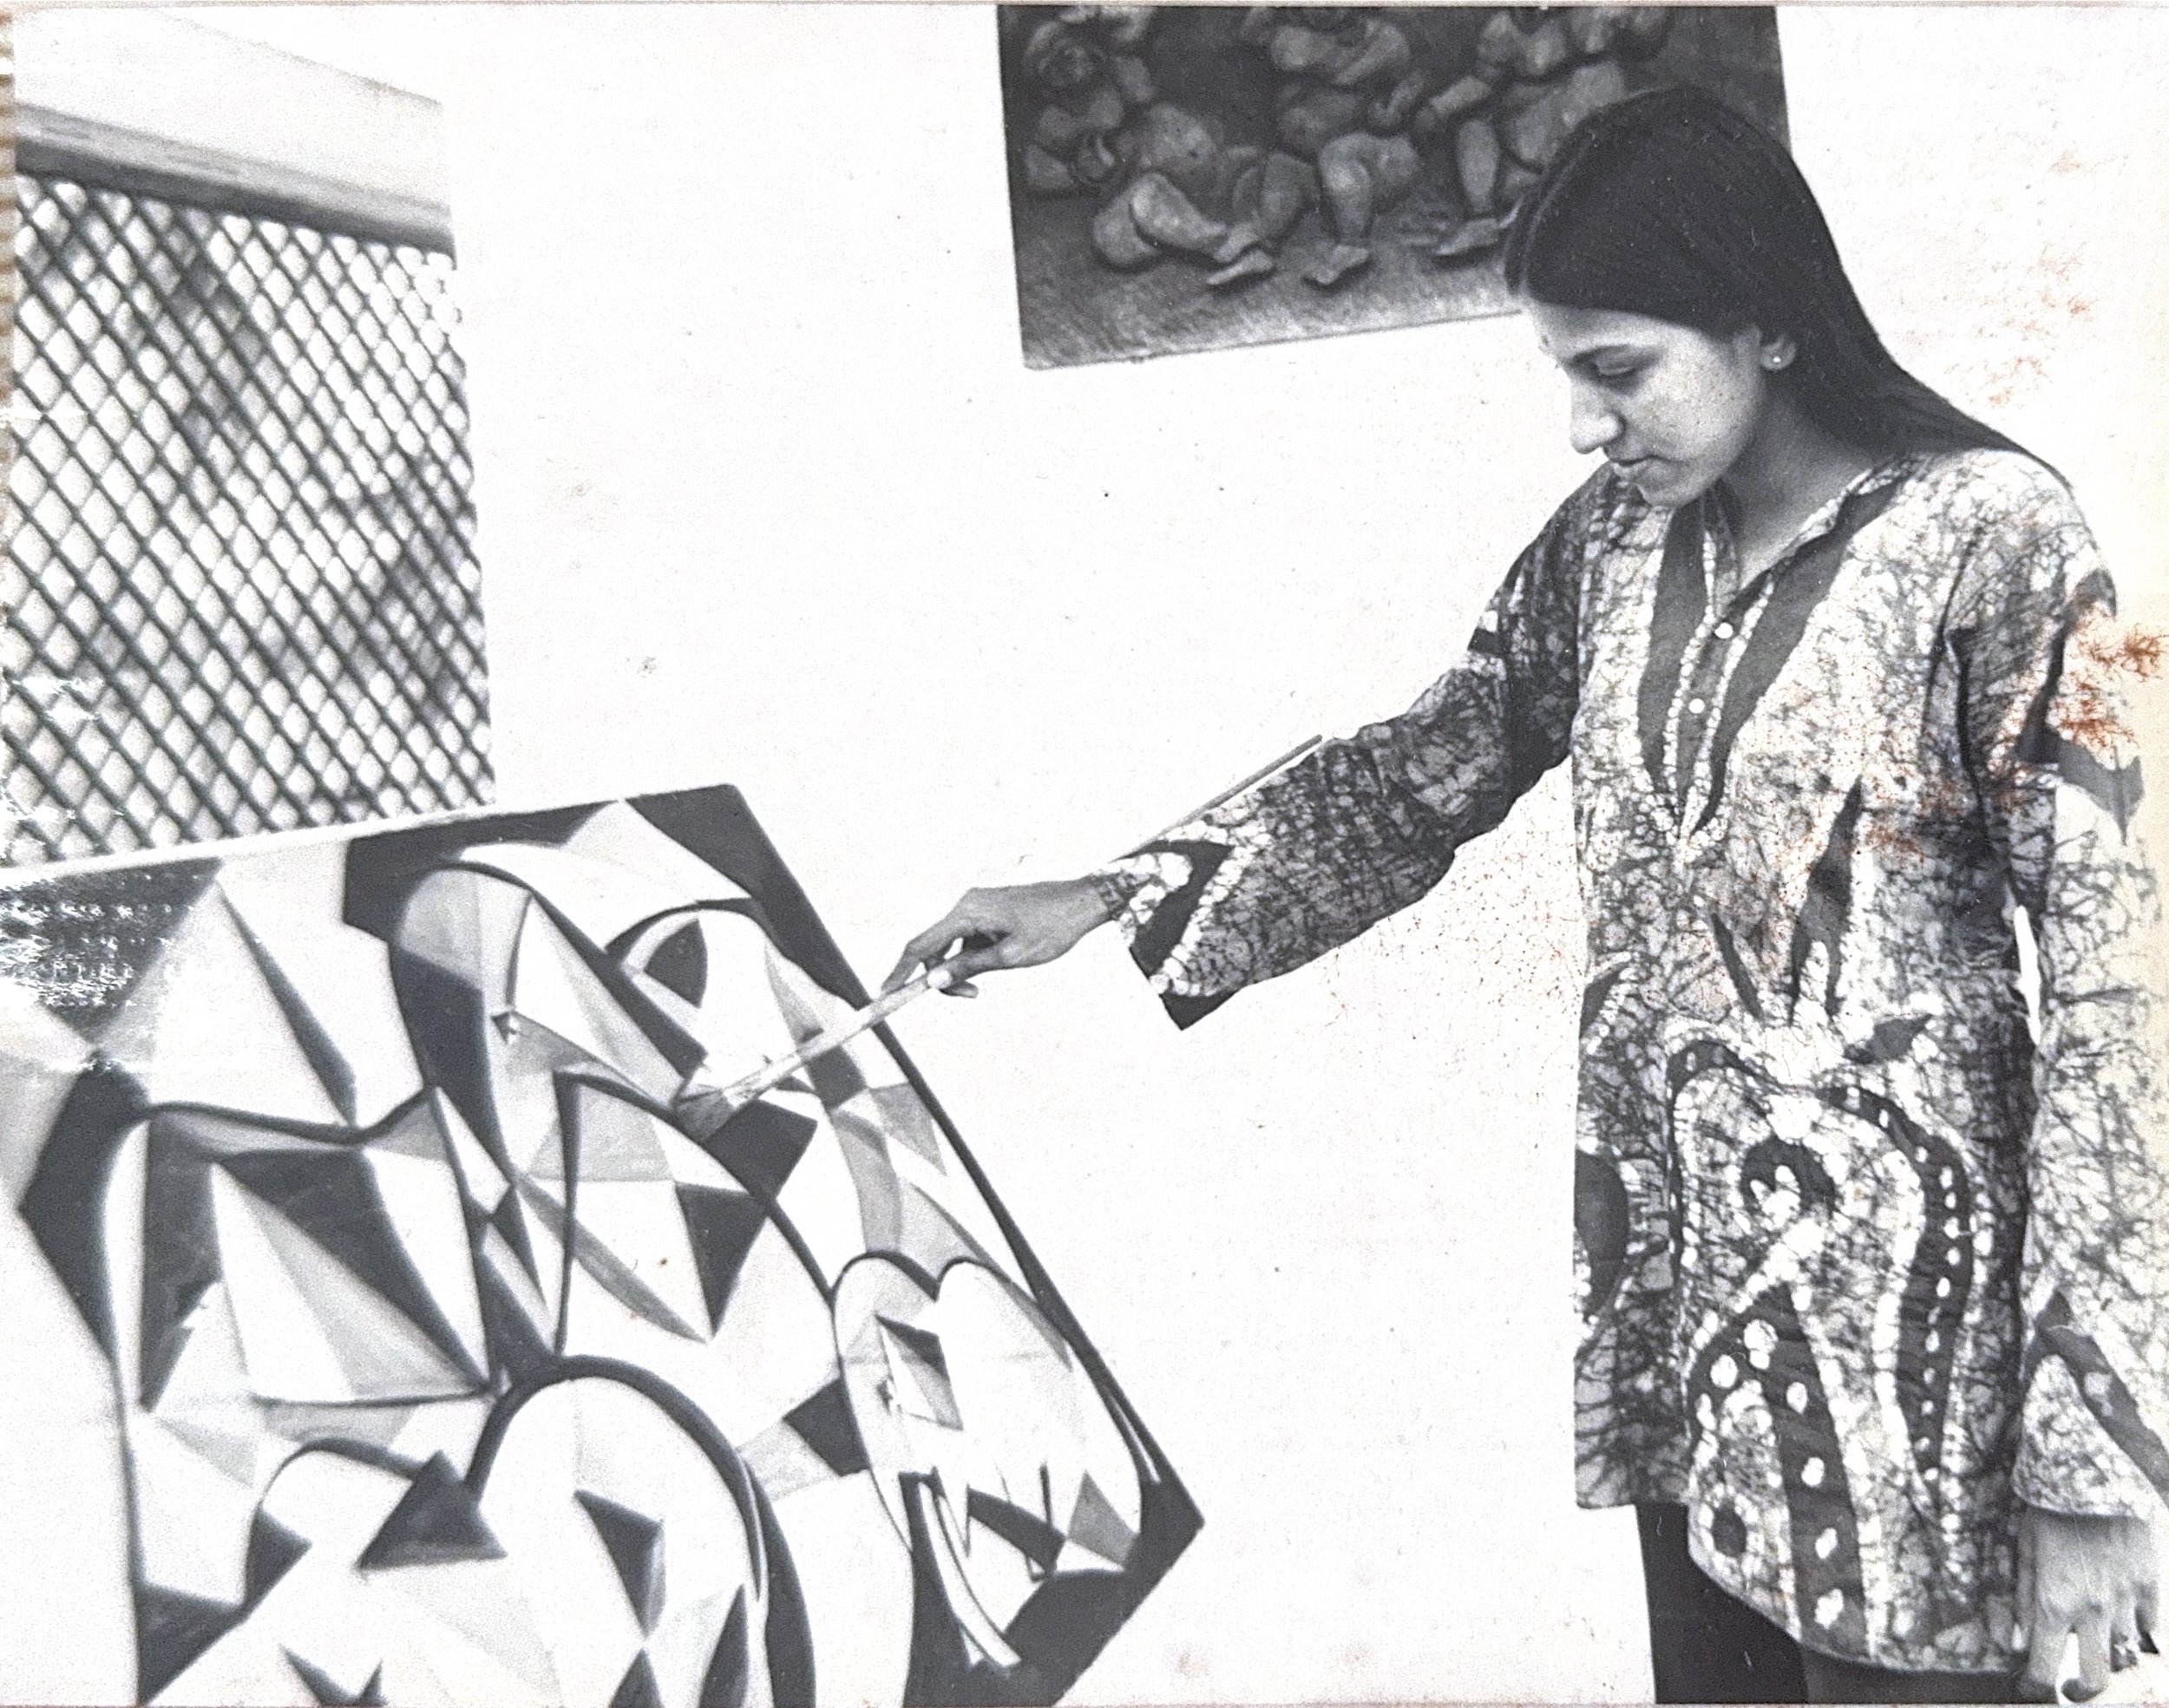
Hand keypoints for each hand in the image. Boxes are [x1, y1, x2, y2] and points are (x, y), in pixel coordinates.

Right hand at [884, 878, 1113, 995]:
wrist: (1084, 902)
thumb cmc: (1052, 928)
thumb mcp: (1011, 957)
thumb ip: (968, 968)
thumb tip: (932, 980)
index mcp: (967, 911)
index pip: (921, 945)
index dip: (901, 971)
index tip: (885, 993)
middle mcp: (966, 903)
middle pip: (936, 946)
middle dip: (944, 975)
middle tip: (973, 995)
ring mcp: (977, 905)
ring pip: (954, 945)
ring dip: (965, 967)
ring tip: (999, 974)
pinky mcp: (988, 910)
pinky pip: (969, 938)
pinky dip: (977, 956)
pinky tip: (1005, 959)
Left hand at [2017, 1506, 2158, 1700]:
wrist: (2096, 1474)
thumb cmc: (2051, 1508)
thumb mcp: (2024, 1549)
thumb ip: (2023, 1599)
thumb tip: (2018, 1642)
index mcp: (2053, 1602)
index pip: (2043, 1665)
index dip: (2035, 1686)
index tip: (2030, 1689)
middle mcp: (2092, 1610)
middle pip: (2096, 1677)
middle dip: (2081, 1689)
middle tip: (2070, 1683)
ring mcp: (2127, 1600)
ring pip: (2125, 1653)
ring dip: (2108, 1654)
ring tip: (2095, 1641)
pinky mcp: (2151, 1585)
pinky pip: (2150, 1627)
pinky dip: (2137, 1630)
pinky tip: (2124, 1619)